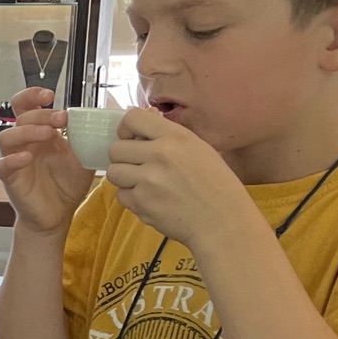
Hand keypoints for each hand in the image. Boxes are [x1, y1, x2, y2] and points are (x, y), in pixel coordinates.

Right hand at [0, 88, 98, 235]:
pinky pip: (2, 165)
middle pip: (19, 117)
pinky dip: (12, 159)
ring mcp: (15, 160)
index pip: (27, 106)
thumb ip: (85, 137)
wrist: (58, 214)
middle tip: (59, 119)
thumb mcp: (82, 156)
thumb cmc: (66, 184)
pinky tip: (26, 158)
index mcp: (40, 133)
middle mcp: (25, 143)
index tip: (50, 95)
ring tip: (47, 134)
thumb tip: (107, 120)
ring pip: (7, 137)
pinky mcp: (10, 179)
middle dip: (40, 114)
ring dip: (26, 131)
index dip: (33, 96)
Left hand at [106, 107, 254, 245]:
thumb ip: (169, 135)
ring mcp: (148, 180)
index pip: (132, 118)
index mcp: (176, 137)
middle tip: (139, 166)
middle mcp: (160, 154)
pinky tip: (153, 200)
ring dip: (125, 178)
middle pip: (116, 149)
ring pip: (114, 172)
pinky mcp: (142, 203)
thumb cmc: (216, 185)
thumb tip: (146, 116)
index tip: (131, 139)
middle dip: (123, 158)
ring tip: (146, 184)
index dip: (125, 129)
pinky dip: (133, 199)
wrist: (224, 222)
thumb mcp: (199, 149)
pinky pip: (122, 195)